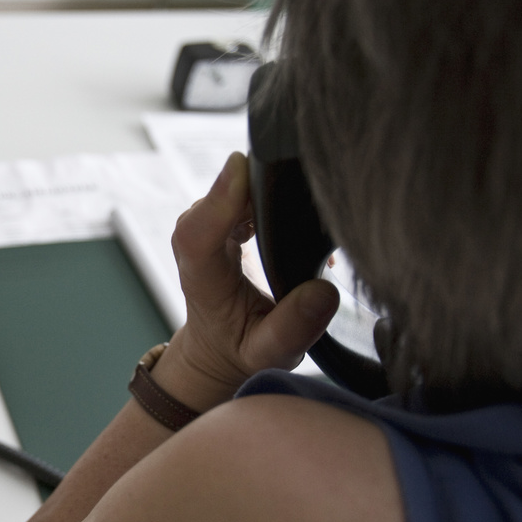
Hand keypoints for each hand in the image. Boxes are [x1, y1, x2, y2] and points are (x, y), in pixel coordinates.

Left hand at [155, 152, 339, 411]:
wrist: (218, 344)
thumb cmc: (240, 347)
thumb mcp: (267, 352)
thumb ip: (292, 328)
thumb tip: (324, 291)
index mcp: (202, 277)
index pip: (197, 231)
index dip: (219, 198)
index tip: (242, 168)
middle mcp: (198, 243)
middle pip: (221, 195)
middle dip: (263, 182)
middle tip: (317, 187)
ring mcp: (210, 223)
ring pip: (236, 184)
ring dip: (274, 182)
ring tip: (317, 199)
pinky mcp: (224, 213)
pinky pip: (247, 185)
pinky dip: (275, 186)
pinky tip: (301, 203)